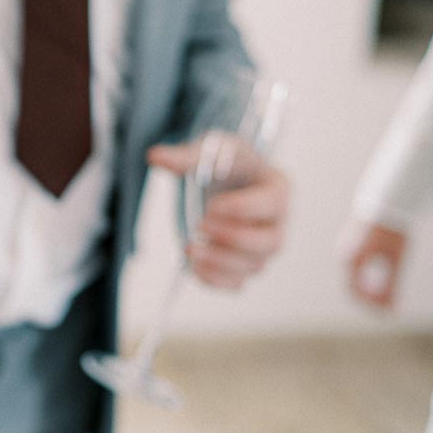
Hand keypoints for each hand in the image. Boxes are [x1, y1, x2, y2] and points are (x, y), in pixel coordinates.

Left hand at [148, 142, 288, 288]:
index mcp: (277, 187)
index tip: (211, 206)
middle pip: (271, 242)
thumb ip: (186, 155)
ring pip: (254, 266)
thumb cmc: (227, 162)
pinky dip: (216, 280)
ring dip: (220, 262)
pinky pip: (237, 283)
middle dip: (234, 238)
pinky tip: (193, 268)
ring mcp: (263, 248)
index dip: (243, 209)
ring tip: (189, 249)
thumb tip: (155, 157)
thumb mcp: (211, 149)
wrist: (225, 178)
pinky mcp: (244, 264)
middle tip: (201, 226)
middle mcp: (277, 222)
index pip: (271, 203)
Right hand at [343, 222, 405, 308]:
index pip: (355, 291)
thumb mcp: (396, 259)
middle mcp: (345, 253)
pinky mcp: (353, 241)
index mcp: (353, 258)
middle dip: (371, 298)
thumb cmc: (393, 229)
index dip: (370, 305)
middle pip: (354, 284)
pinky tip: (385, 278)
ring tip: (389, 294)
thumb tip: (390, 310)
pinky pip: (358, 265)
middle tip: (389, 307)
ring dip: (370, 288)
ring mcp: (348, 246)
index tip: (386, 312)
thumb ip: (392, 286)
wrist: (389, 200)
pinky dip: (369, 276)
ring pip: (356, 275)